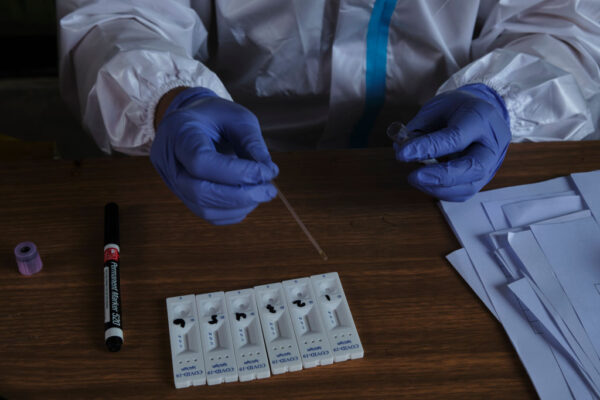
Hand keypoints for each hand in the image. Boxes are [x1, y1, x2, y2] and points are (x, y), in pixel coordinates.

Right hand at [151, 87, 278, 224]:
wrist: (192, 122)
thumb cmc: (215, 117)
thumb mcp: (237, 118)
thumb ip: (252, 142)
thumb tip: (268, 171)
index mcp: (180, 132)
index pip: (201, 161)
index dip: (237, 173)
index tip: (268, 172)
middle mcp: (169, 161)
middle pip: (199, 191)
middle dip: (240, 196)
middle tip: (269, 191)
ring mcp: (173, 182)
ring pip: (203, 208)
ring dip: (239, 206)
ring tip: (262, 193)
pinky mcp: (184, 196)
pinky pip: (207, 215)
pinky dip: (233, 213)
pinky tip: (249, 200)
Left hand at [393, 83, 510, 200]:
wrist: (483, 114)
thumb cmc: (457, 109)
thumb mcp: (436, 108)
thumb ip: (418, 129)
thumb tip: (401, 151)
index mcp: (481, 117)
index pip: (456, 137)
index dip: (428, 148)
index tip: (403, 154)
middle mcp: (492, 144)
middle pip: (473, 167)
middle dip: (440, 176)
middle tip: (413, 176)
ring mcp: (491, 164)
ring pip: (469, 186)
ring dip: (437, 188)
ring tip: (415, 178)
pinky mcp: (483, 179)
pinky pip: (463, 193)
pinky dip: (441, 191)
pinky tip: (426, 182)